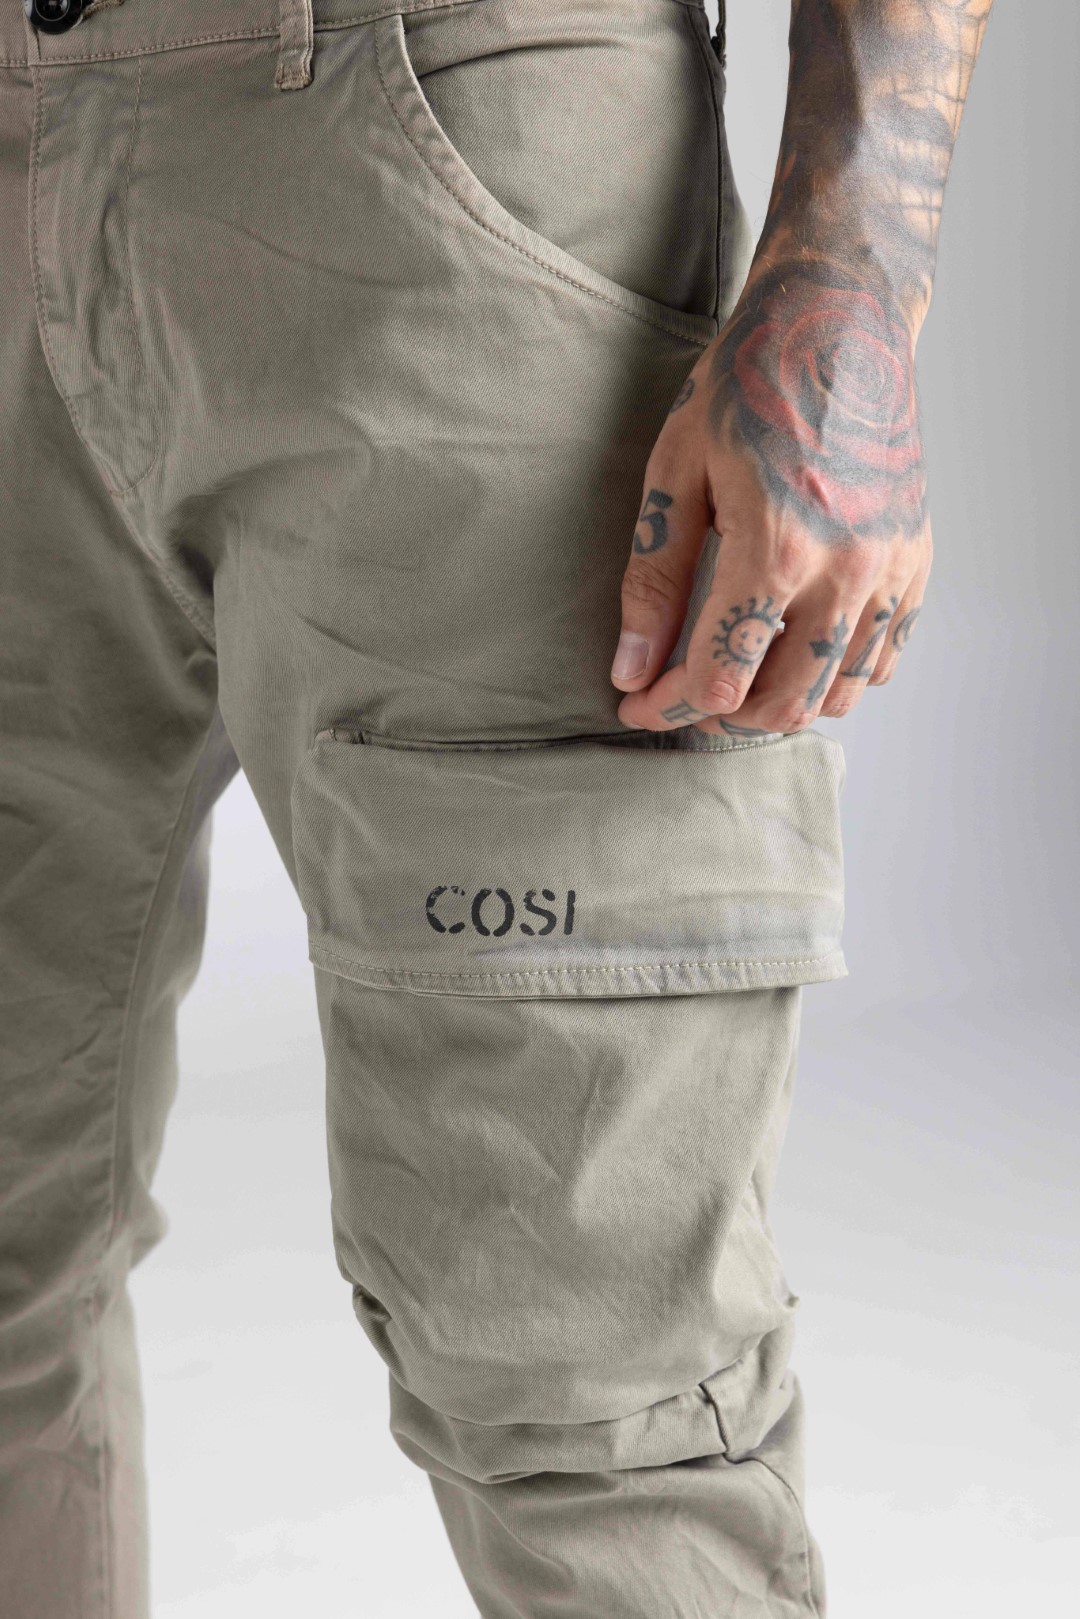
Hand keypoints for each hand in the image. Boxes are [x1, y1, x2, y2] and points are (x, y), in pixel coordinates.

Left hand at [611, 259, 932, 737]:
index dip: (667, 707)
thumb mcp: (676, 473)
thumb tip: (630, 668)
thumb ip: (653, 581)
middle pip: (781, 705)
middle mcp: (845, 571)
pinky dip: (837, 677)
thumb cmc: (749, 384)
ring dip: (778, 704)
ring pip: (837, 694)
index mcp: (777, 549)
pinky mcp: (915, 561)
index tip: (635, 703)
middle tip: (678, 693)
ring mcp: (889, 569)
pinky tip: (795, 652)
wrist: (839, 320)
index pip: (719, 680)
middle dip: (718, 717)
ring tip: (734, 674)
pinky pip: (883, 660)